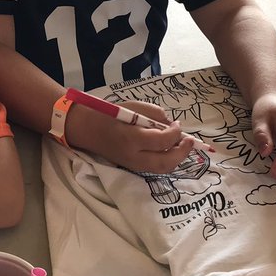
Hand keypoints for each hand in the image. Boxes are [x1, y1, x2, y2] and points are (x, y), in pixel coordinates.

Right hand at [67, 100, 201, 173]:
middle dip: (182, 152)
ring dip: (177, 158)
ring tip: (182, 145)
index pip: (162, 141)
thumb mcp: (132, 106)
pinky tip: (170, 149)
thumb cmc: (108, 113)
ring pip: (162, 169)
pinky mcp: (132, 167)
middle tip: (190, 141)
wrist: (86, 129)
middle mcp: (133, 156)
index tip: (177, 124)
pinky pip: (154, 168)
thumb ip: (154, 113)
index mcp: (131, 138)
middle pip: (165, 163)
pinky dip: (167, 160)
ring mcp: (132, 165)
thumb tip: (171, 125)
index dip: (175, 133)